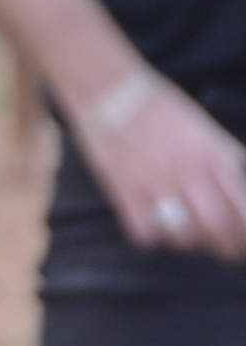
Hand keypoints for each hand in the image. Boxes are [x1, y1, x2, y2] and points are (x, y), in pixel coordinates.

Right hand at [80, 81, 245, 260]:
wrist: (112, 93)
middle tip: (226, 252)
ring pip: (183, 237)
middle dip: (227, 248)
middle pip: (217, 229)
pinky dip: (152, 238)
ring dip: (190, 242)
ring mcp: (156, 186)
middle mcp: (189, 175)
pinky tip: (154, 228)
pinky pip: (144, 234)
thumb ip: (225, 159)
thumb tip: (238, 186)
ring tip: (188, 236)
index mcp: (214, 157)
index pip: (243, 209)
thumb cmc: (162, 109)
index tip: (245, 241)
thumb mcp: (206, 130)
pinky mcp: (125, 193)